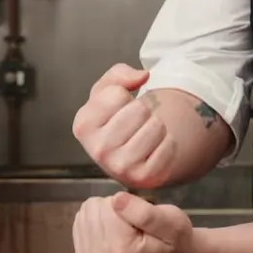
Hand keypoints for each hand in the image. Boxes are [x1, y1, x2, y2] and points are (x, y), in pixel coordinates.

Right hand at [73, 64, 176, 188]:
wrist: (126, 154)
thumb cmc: (113, 119)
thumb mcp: (105, 91)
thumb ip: (119, 74)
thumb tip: (143, 76)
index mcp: (83, 126)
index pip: (117, 93)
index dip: (122, 95)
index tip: (116, 108)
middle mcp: (98, 150)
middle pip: (140, 110)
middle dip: (141, 110)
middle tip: (134, 122)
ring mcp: (120, 167)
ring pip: (157, 126)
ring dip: (156, 125)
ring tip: (143, 134)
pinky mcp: (144, 178)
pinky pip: (169, 146)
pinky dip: (166, 143)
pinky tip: (152, 149)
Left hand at [73, 192, 193, 252]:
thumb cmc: (174, 238)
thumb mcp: (172, 221)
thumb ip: (144, 213)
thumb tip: (116, 200)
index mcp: (122, 251)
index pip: (110, 205)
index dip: (128, 203)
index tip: (141, 217)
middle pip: (95, 208)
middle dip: (115, 208)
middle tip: (134, 223)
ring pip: (87, 210)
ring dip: (106, 213)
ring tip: (125, 226)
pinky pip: (80, 219)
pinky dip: (96, 219)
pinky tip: (113, 230)